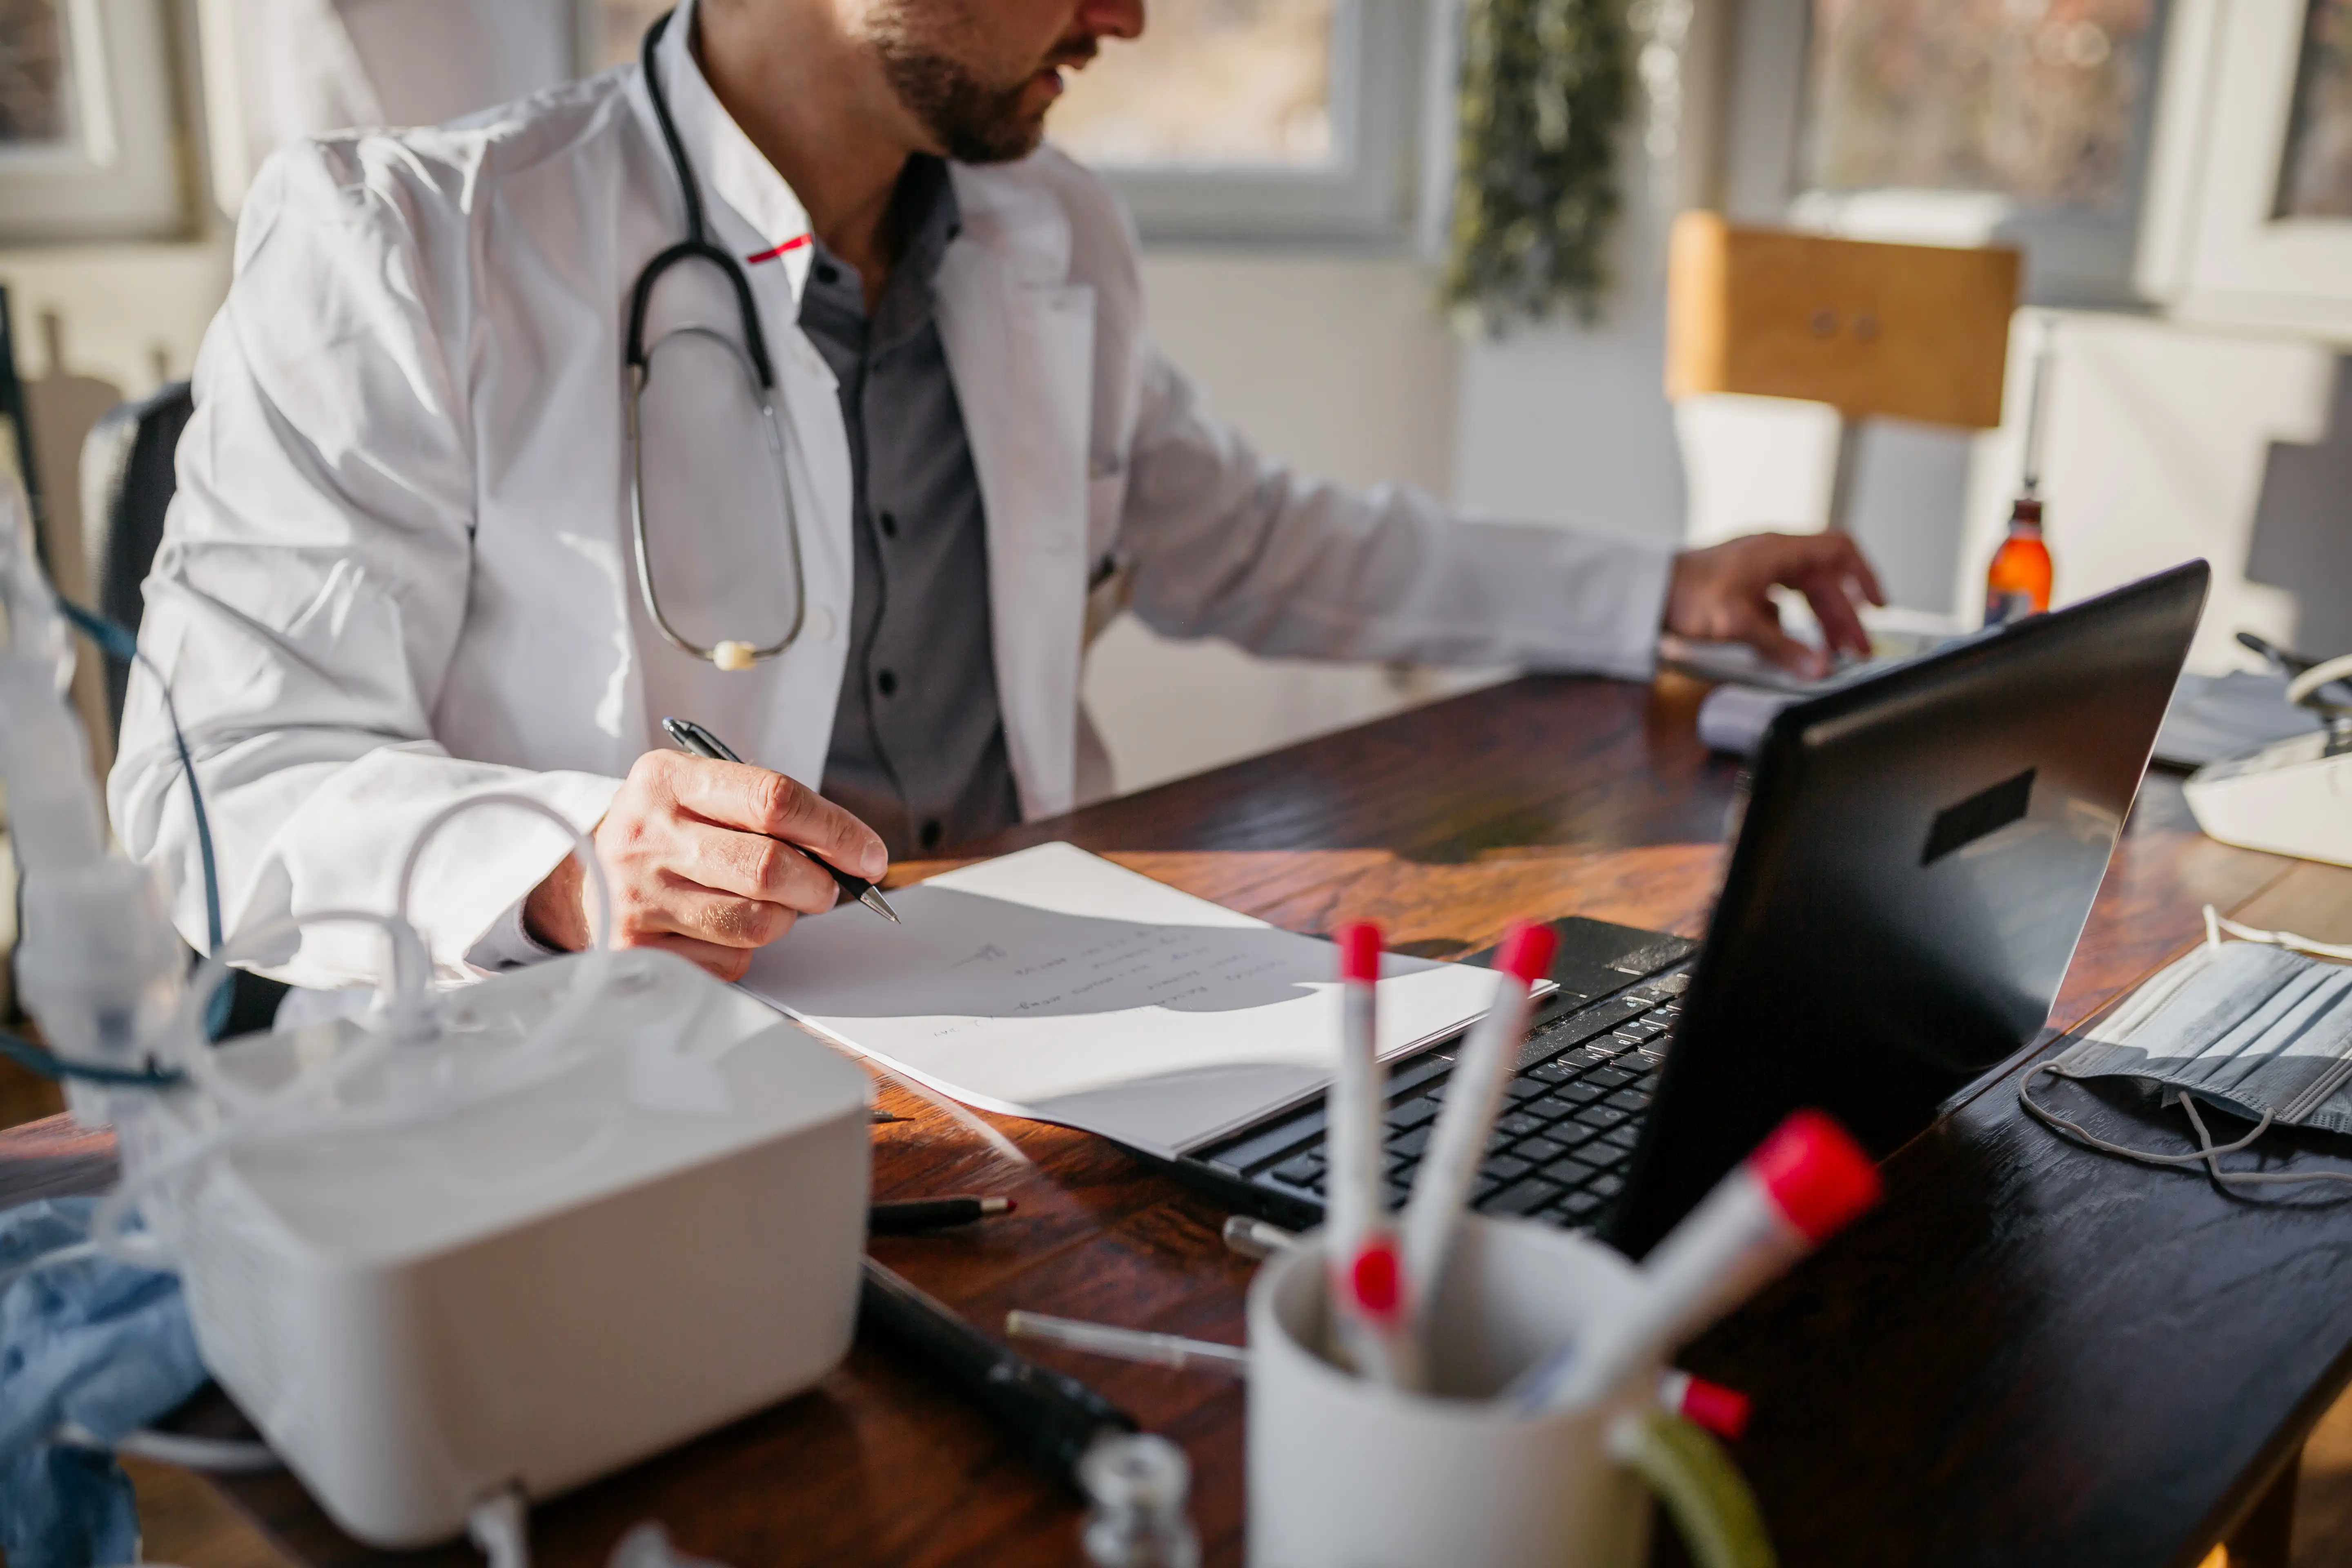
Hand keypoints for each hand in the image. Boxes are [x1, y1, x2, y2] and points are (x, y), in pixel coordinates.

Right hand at [525, 750, 886, 981]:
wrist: (584, 874)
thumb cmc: (670, 831)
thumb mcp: (704, 793)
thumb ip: (773, 812)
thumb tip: (856, 857)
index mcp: (668, 779)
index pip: (774, 799)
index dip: (836, 831)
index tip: (870, 855)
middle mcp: (645, 834)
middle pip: (770, 867)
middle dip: (820, 885)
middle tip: (827, 889)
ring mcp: (636, 896)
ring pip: (758, 923)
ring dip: (784, 919)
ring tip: (765, 903)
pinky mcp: (637, 950)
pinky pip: (731, 961)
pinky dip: (745, 949)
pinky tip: (720, 927)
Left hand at [1664, 531, 1886, 679]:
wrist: (1646, 592)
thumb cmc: (1685, 593)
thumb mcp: (1737, 622)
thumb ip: (1780, 647)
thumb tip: (1817, 667)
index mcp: (1778, 550)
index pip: (1839, 550)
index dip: (1865, 575)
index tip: (1879, 605)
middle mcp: (1771, 555)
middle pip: (1823, 582)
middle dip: (1843, 616)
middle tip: (1855, 650)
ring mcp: (1756, 571)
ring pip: (1802, 594)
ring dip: (1820, 622)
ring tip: (1831, 653)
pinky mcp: (1742, 588)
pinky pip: (1779, 603)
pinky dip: (1791, 625)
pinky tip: (1789, 647)